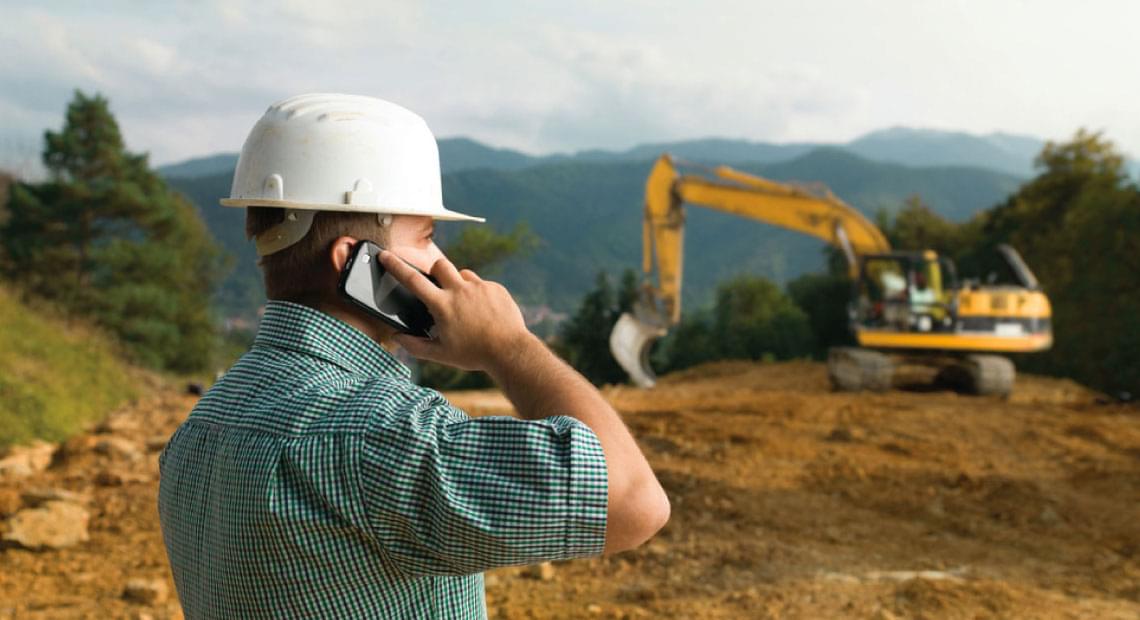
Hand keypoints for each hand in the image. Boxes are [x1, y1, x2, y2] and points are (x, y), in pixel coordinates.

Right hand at [378, 250, 533, 371]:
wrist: (509, 351)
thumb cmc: (473, 354)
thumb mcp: (440, 354)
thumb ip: (415, 345)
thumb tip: (397, 337)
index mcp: (442, 305)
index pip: (413, 280)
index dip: (396, 266)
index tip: (385, 255)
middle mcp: (459, 290)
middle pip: (439, 264)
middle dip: (434, 271)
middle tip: (439, 289)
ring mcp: (479, 287)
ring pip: (462, 274)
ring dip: (458, 285)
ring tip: (465, 307)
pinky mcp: (496, 288)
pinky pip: (481, 284)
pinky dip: (478, 294)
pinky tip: (484, 312)